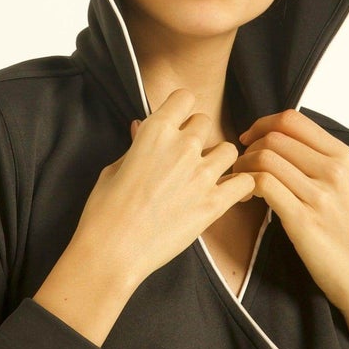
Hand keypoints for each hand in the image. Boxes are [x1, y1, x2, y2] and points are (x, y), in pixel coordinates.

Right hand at [74, 86, 255, 296]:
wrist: (112, 251)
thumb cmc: (104, 211)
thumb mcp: (114, 168)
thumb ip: (136, 145)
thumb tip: (142, 128)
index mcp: (155, 131)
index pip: (184, 97)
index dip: (180, 110)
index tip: (176, 124)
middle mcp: (183, 146)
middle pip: (205, 121)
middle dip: (197, 135)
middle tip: (186, 155)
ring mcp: (202, 174)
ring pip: (229, 149)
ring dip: (219, 159)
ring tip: (207, 175)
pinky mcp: (214, 203)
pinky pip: (244, 182)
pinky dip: (240, 186)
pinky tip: (228, 193)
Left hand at [234, 110, 348, 348]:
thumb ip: (322, 162)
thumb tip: (280, 141)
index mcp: (345, 157)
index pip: (293, 120)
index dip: (262, 124)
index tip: (250, 139)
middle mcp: (334, 171)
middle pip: (274, 137)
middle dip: (248, 147)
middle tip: (240, 166)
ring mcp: (320, 195)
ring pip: (265, 158)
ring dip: (243, 167)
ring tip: (241, 183)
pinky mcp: (303, 221)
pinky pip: (263, 184)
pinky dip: (245, 186)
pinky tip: (246, 199)